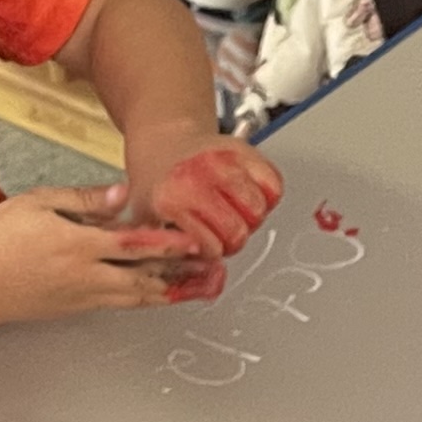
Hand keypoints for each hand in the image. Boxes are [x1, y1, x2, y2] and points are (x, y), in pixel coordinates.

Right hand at [0, 184, 211, 323]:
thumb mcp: (38, 203)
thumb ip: (83, 199)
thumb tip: (120, 194)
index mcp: (76, 245)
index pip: (131, 244)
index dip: (167, 243)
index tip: (194, 241)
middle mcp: (85, 276)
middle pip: (144, 277)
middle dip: (182, 274)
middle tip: (214, 270)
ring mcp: (83, 296)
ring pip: (137, 296)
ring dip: (172, 291)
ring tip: (201, 287)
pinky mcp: (79, 308)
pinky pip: (122, 303)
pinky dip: (147, 298)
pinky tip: (164, 293)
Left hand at [117, 134, 281, 273]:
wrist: (165, 143)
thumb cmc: (159, 184)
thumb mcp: (147, 219)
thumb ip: (166, 249)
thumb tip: (192, 278)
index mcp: (172, 199)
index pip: (212, 247)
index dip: (212, 250)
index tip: (205, 244)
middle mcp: (199, 178)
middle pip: (240, 232)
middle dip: (233, 238)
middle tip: (221, 227)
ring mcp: (225, 162)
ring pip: (259, 210)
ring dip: (250, 216)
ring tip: (233, 209)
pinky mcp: (247, 151)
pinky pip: (274, 186)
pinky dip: (267, 194)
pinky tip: (247, 193)